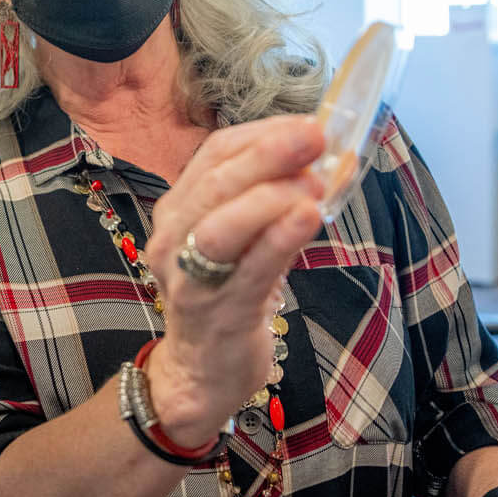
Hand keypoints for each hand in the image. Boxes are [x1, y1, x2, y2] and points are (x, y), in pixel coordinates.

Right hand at [139, 115, 325, 445]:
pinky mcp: (218, 311)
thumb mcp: (241, 241)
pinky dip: (279, 238)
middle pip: (216, 182)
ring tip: (317, 181)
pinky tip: (308, 216)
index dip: (263, 134)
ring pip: (222, 224)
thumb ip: (271, 203)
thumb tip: (323, 163)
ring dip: (272, 194)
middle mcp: (174, 237)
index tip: (309, 123)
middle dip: (269, 153)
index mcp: (179, 209)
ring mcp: (191, 276)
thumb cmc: (226, 296)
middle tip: (316, 137)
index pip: (214, 154)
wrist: (200, 373)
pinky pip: (249, 269)